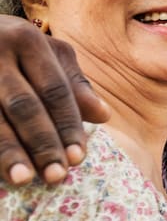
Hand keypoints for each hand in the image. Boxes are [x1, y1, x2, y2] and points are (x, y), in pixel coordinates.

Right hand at [0, 16, 108, 183]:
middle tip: (56, 176)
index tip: (78, 158)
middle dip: (42, 143)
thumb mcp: (45, 53)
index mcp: (27, 40)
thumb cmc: (12, 47)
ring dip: (8, 151)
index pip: (54, 90)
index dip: (67, 125)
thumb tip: (104, 115)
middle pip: (24, 105)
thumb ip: (73, 84)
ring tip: (23, 179)